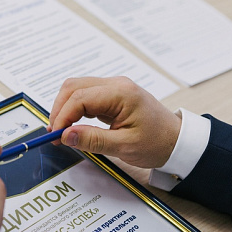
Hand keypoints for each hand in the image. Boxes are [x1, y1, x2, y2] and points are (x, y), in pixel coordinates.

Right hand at [48, 76, 181, 167]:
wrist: (176, 140)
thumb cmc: (156, 143)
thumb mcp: (124, 146)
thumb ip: (93, 140)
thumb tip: (66, 135)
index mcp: (121, 93)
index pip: (80, 98)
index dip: (62, 116)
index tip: (56, 136)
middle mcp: (116, 85)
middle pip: (73, 87)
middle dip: (59, 109)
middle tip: (55, 134)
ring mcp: (114, 88)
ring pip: (77, 89)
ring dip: (65, 108)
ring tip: (62, 131)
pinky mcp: (112, 95)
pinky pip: (86, 96)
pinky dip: (75, 109)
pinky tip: (73, 126)